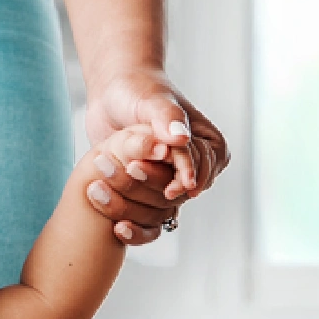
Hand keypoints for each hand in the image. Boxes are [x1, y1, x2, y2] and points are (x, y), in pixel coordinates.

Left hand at [85, 69, 230, 244]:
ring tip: (108, 189)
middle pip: (183, 192)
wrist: (113, 98)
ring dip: (138, 206)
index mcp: (210, 145)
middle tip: (130, 168)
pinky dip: (135, 227)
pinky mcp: (151, 197)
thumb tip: (181, 138)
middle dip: (156, 185)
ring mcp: (173, 184)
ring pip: (164, 208)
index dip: (186, 176)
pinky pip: (150, 221)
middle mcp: (197, 168)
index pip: (204, 168)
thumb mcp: (152, 100)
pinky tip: (118, 228)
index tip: (170, 186)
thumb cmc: (138, 90)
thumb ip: (167, 117)